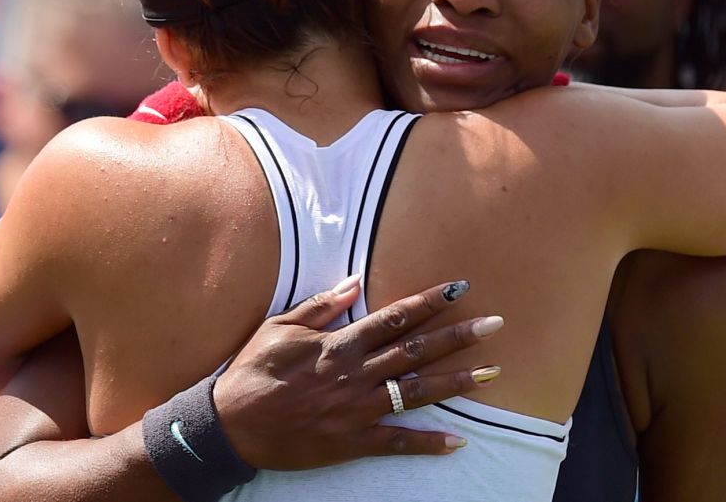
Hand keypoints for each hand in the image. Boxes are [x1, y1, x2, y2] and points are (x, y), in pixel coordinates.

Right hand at [212, 277, 501, 468]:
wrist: (231, 426)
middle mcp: (356, 374)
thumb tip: (354, 282)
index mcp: (340, 344)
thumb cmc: (252, 371)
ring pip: (417, 393)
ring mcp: (357, 410)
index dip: (429, 302)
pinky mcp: (352, 442)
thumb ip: (321, 306)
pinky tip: (459, 440)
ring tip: (492, 372)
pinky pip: (397, 443)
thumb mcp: (280, 327)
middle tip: (495, 324)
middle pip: (417, 351)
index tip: (459, 288)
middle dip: (458, 336)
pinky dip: (428, 443)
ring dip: (457, 381)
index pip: (395, 317)